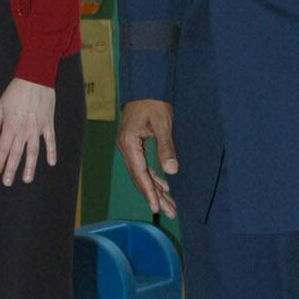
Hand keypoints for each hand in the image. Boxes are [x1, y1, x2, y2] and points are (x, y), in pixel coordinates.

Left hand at [0, 78, 56, 184]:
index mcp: (10, 125)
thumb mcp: (0, 105)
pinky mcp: (48, 124)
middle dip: (11, 169)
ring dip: (29, 166)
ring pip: (33, 151)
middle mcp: (23, 130)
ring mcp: (37, 128)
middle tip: (7, 182)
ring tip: (27, 179)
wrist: (35, 78)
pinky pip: (50, 140)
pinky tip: (51, 163)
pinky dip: (51, 151)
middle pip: (16, 153)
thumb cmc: (16, 91)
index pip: (3, 148)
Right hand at [117, 100, 177, 219]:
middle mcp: (126, 149)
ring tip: (169, 205)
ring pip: (142, 174)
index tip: (157, 208)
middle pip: (140, 178)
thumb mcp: (163, 123)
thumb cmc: (154, 102)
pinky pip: (143, 167)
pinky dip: (153, 178)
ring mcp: (129, 148)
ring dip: (155, 190)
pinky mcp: (134, 145)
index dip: (149, 192)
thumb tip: (172, 171)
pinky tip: (164, 186)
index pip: (140, 174)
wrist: (146, 86)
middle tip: (170, 212)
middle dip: (155, 196)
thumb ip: (166, 147)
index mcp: (129, 144)